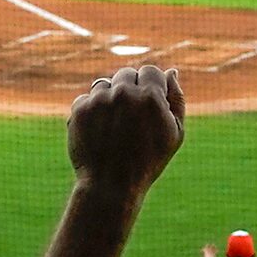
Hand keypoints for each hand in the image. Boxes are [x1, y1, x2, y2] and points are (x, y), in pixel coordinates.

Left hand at [67, 65, 186, 198]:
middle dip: (130, 90)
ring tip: (114, 126)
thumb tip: (171, 72)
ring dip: (109, 98)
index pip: (151, 71)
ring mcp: (100, 100)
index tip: (148, 106)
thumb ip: (176, 100)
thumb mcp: (174, 134)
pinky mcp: (80, 109)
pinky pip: (86, 98)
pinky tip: (98, 132)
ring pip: (105, 84)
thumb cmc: (148, 161)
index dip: (151, 87)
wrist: (111, 185)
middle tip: (130, 118)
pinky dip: (91, 111)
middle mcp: (124, 93)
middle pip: (127, 74)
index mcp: (150, 97)